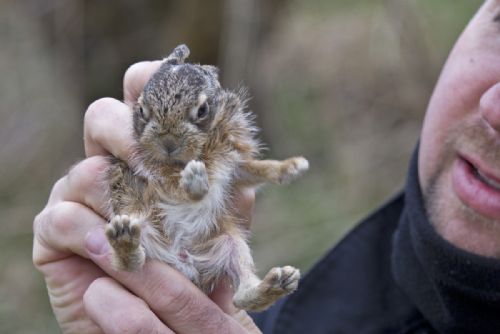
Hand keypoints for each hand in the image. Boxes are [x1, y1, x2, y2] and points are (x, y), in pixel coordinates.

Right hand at [33, 60, 258, 332]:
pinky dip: (93, 232)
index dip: (152, 83)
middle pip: (102, 116)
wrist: (165, 312)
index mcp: (147, 149)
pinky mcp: (56, 231)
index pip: (139, 95)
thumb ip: (234, 190)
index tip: (178, 97)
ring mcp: (77, 193)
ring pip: (87, 170)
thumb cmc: (197, 259)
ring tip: (148, 220)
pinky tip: (118, 247)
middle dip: (130, 132)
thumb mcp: (225, 223)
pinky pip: (63, 218)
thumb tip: (253, 160)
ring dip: (120, 193)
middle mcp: (109, 161)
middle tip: (157, 160)